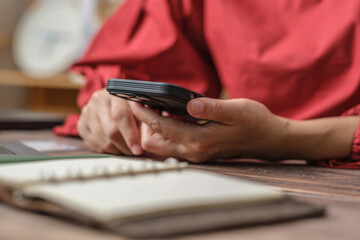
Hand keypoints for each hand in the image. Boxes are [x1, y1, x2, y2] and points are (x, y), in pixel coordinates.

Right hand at [78, 88, 142, 154]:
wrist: (110, 98)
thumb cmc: (130, 103)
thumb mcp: (139, 105)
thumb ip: (144, 118)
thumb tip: (149, 138)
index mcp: (115, 92)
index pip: (121, 115)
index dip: (131, 135)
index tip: (138, 150)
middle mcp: (98, 100)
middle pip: (111, 130)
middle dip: (126, 145)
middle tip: (135, 152)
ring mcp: (88, 111)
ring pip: (103, 140)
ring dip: (117, 149)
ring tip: (127, 149)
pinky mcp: (81, 123)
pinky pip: (93, 144)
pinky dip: (106, 150)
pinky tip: (115, 147)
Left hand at [130, 98, 288, 162]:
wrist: (269, 140)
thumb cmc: (255, 123)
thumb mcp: (236, 110)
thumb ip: (211, 108)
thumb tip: (189, 105)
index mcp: (199, 141)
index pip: (161, 128)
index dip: (145, 113)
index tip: (134, 100)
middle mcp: (194, 152)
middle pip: (154, 144)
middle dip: (144, 125)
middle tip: (145, 104)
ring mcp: (196, 154)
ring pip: (161, 146)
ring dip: (154, 129)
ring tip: (156, 108)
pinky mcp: (199, 152)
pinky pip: (172, 144)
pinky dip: (165, 131)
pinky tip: (171, 116)